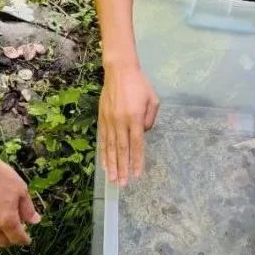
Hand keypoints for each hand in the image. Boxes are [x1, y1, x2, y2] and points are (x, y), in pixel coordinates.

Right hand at [0, 155, 40, 246]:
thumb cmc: (0, 176)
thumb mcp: (21, 190)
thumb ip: (28, 209)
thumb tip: (35, 221)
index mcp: (7, 220)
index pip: (17, 238)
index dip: (24, 240)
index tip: (27, 239)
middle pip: (2, 242)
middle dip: (10, 240)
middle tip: (14, 233)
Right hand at [98, 64, 158, 186]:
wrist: (119, 70)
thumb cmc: (140, 84)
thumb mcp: (153, 99)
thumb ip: (150, 119)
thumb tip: (143, 133)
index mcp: (134, 118)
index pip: (137, 144)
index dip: (137, 161)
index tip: (136, 175)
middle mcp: (120, 121)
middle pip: (122, 150)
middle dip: (122, 168)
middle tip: (122, 184)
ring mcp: (109, 120)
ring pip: (110, 147)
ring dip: (111, 164)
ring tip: (112, 179)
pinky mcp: (102, 118)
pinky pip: (103, 139)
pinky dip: (103, 152)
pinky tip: (104, 163)